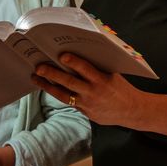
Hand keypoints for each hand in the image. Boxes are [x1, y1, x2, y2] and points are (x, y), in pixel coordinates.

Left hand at [31, 53, 145, 126]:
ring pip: (63, 94)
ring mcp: (87, 104)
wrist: (131, 111)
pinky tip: (47, 86)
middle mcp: (93, 93)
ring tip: (36, 77)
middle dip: (52, 74)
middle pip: (69, 82)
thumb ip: (97, 67)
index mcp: (102, 81)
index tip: (62, 55)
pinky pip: (68, 102)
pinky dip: (57, 93)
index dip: (74, 62)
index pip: (86, 69)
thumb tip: (79, 53)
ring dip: (47, 86)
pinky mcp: (84, 112)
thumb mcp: (113, 74)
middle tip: (39, 67)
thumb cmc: (121, 88)